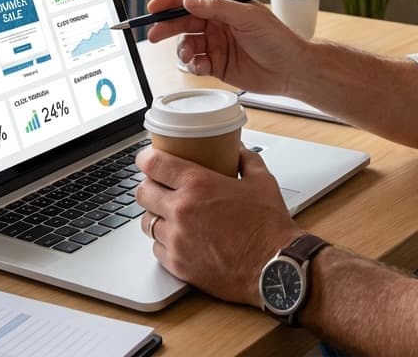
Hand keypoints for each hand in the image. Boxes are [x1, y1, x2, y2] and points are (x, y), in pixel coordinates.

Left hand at [135, 144, 299, 305]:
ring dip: (155, 215)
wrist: (274, 267)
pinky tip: (177, 238)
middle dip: (148, 186)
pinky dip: (163, 242)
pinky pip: (157, 249)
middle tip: (158, 186)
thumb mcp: (261, 180)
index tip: (146, 158)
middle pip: (143, 193)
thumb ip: (245, 159)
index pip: (154, 164)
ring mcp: (177, 240)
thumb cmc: (268, 225)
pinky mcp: (179, 266)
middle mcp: (181, 211)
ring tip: (168, 214)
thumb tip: (237, 148)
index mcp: (198, 185)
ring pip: (146, 222)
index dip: (145, 158)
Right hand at [145, 0, 308, 94]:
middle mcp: (218, 22)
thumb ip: (217, 8)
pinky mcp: (218, 64)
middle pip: (184, 21)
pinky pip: (196, 63)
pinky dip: (193, 64)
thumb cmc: (276, 38)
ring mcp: (217, 43)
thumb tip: (189, 1)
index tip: (153, 7)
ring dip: (182, 49)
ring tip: (187, 55)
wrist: (292, 69)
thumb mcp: (248, 17)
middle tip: (154, 35)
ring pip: (188, 43)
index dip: (171, 1)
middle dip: (168, 27)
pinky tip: (200, 66)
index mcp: (225, 5)